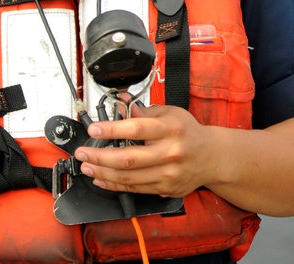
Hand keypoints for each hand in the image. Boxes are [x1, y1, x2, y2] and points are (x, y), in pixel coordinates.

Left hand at [75, 104, 213, 197]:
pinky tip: (101, 178)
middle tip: (82, 153)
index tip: (94, 129)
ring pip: (128, 177)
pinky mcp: (165, 188)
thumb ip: (144, 111)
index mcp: (171, 128)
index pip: (137, 128)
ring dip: (102, 172)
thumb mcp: (170, 113)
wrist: (211, 156)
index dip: (111, 129)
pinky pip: (134, 189)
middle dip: (99, 156)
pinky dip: (114, 184)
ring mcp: (168, 173)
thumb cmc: (188, 132)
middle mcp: (170, 152)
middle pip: (128, 158)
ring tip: (87, 166)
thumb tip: (121, 104)